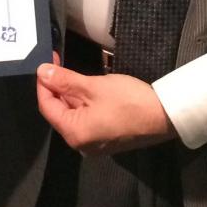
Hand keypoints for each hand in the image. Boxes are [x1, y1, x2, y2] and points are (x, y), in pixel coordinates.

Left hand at [36, 61, 175, 155]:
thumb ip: (65, 80)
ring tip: (70, 72)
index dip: (43, 83)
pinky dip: (83, 103)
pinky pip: (86, 119)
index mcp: (74, 133)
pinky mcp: (106, 139)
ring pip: (73, 115)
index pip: (47, 106)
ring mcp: (94, 144)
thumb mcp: (94, 86)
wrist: (165, 116)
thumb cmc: (128, 101)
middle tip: (58, 62)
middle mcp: (80, 144)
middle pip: (59, 112)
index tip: (46, 62)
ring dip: (70, 94)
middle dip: (57, 87)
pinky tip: (85, 87)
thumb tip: (41, 72)